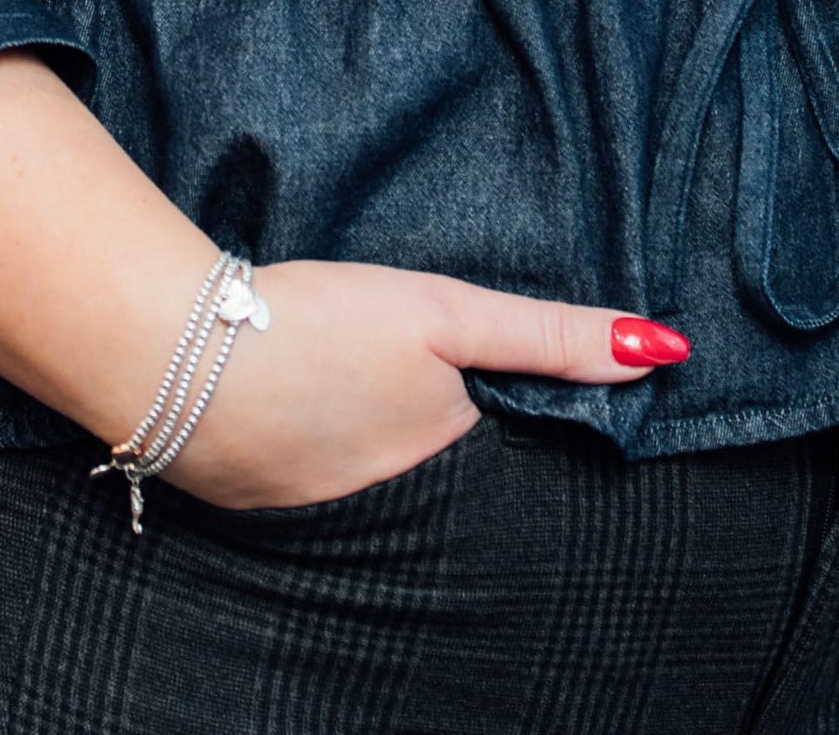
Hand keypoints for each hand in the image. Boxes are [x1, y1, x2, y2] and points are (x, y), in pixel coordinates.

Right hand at [159, 259, 683, 509]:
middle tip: (408, 380)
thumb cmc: (317, 327)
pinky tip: (302, 412)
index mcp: (452, 463)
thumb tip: (666, 351)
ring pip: (386, 488)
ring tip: (355, 396)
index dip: (519, 421)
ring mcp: (332, 526)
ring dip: (383, 453)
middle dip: (452, 447)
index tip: (509, 384)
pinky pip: (324, 492)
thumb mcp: (443, 312)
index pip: (516, 460)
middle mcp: (403, 517)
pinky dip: (324, 457)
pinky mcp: (269, 514)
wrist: (172, 361)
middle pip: (452, 480)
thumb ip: (548, 335)